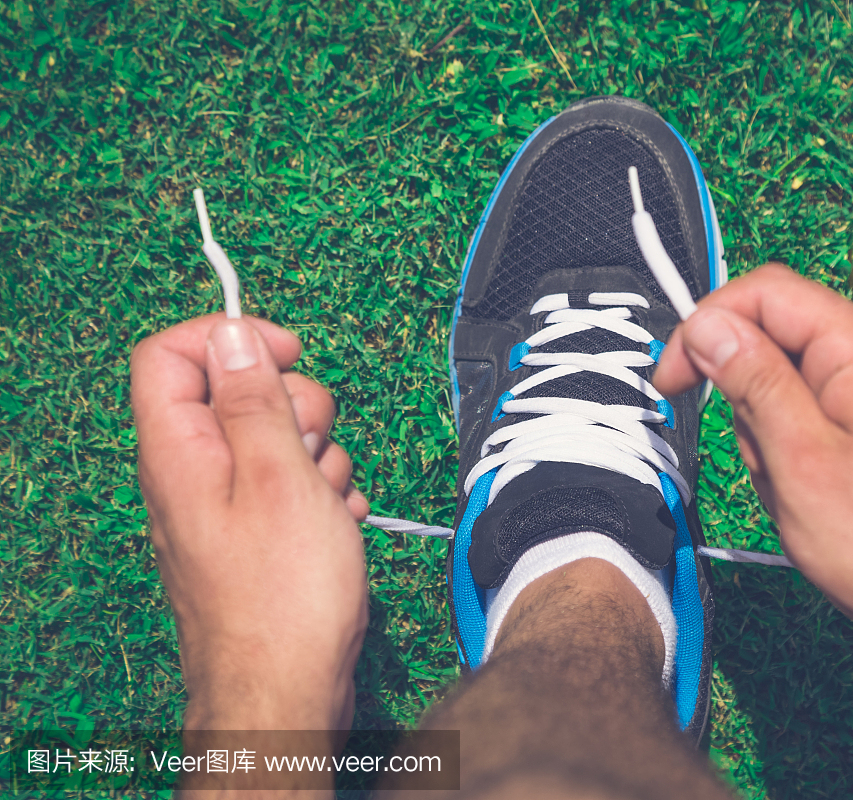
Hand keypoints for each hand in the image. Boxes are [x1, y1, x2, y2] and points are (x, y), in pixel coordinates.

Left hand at [131, 315, 368, 730]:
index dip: (229, 337)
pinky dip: (323, 496)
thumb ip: (254, 398)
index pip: (170, 354)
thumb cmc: (283, 594)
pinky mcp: (258, 534)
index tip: (288, 353)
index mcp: (178, 451)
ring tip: (324, 507)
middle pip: (237, 392)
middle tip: (310, 450)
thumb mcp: (279, 476)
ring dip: (319, 459)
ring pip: (278, 440)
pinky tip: (335, 529)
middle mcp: (193, 474)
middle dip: (295, 406)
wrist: (286, 692)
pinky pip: (295, 486)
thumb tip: (231, 335)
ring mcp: (226, 506)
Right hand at [653, 264, 852, 670]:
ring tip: (799, 499)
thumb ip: (752, 381)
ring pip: (796, 390)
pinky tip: (819, 507)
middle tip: (764, 467)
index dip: (706, 326)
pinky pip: (825, 424)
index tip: (673, 380)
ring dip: (775, 442)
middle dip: (747, 401)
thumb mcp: (800, 462)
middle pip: (779, 341)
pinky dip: (802, 459)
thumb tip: (710, 325)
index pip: (765, 292)